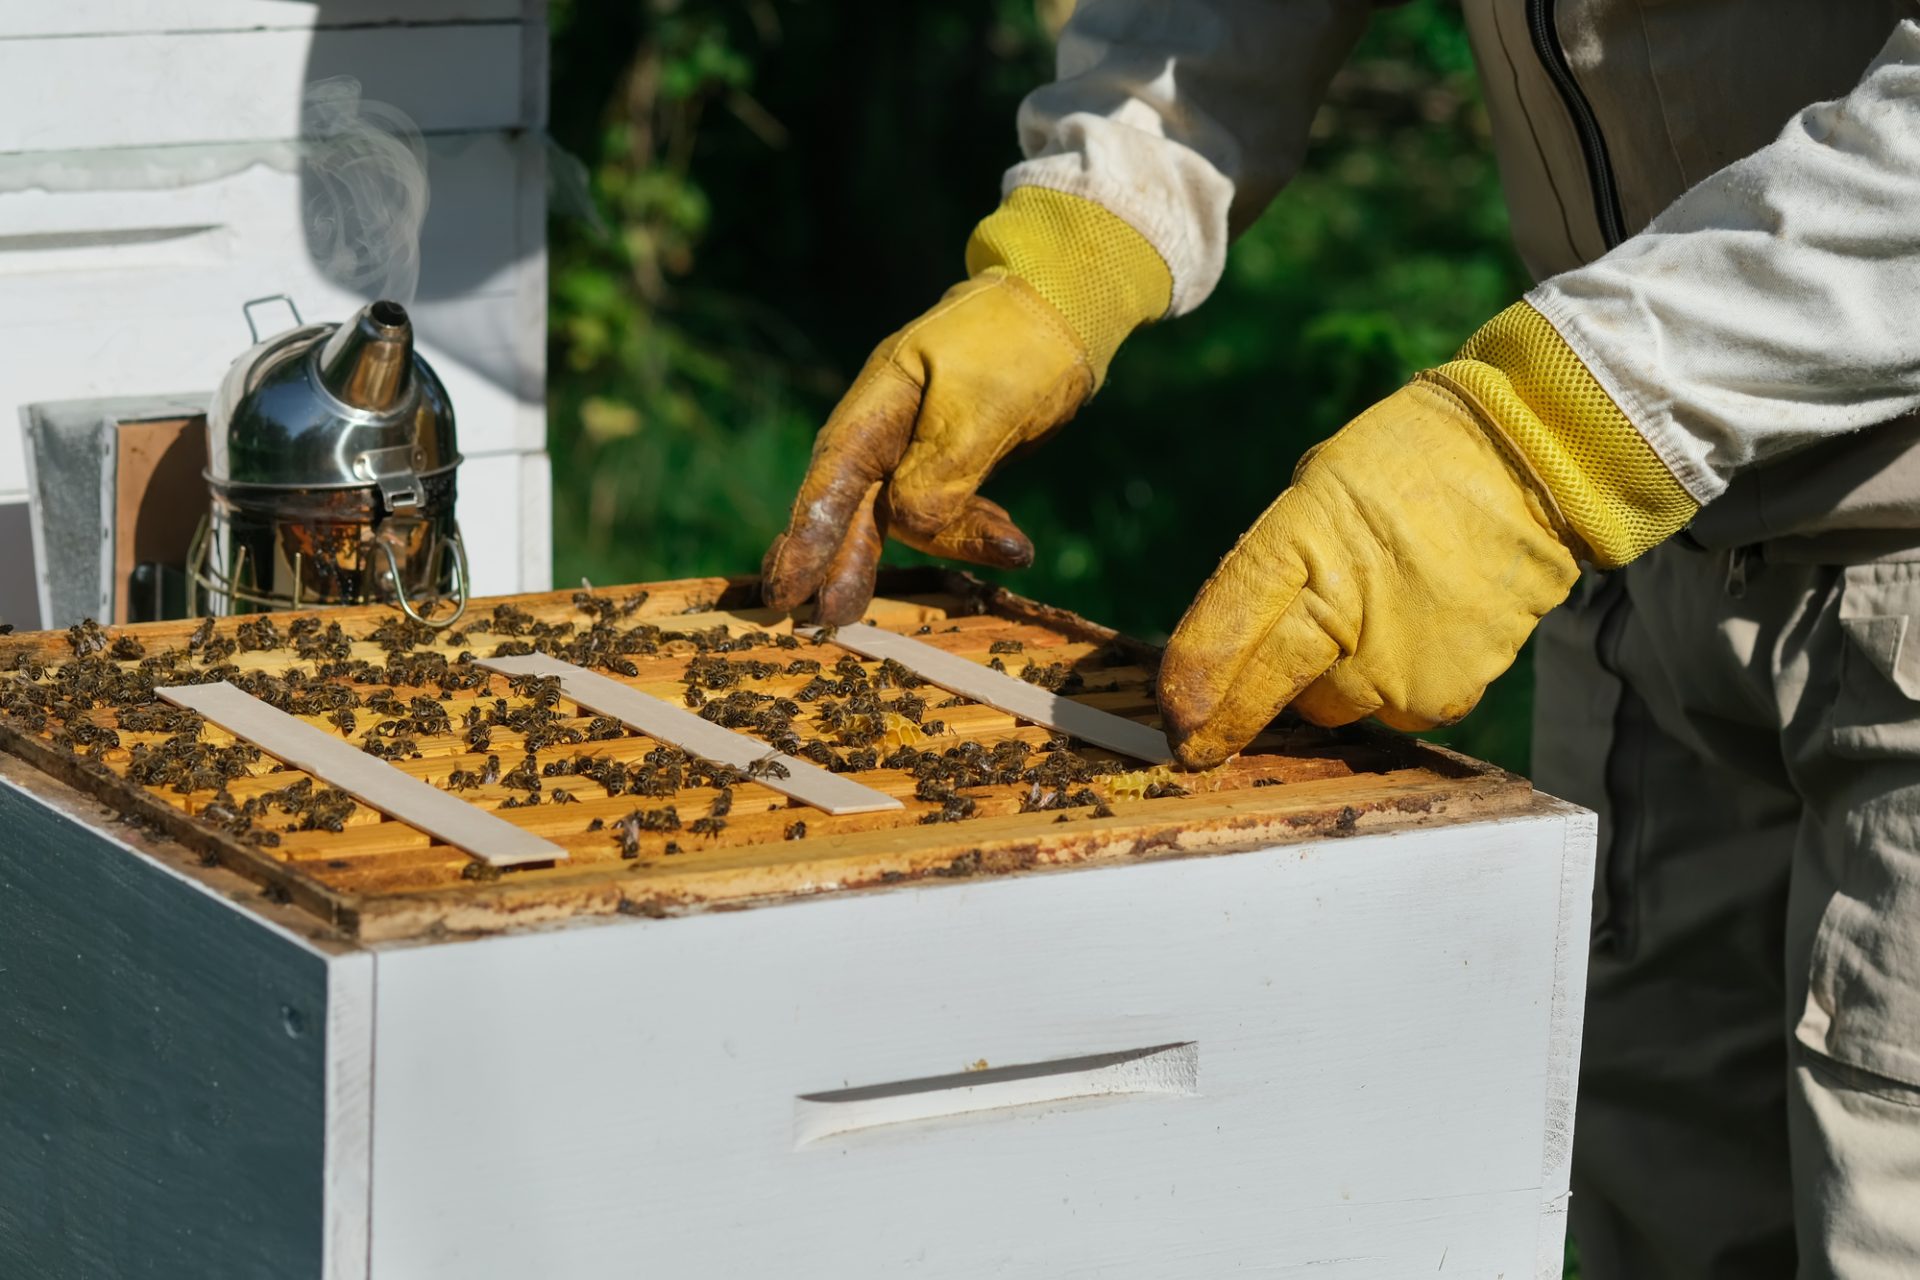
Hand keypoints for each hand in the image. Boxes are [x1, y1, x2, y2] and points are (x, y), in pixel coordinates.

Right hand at [760, 273, 1091, 622]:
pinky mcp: (954, 459)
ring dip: (955, 538)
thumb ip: (940, 470)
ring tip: (1013, 548)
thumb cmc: (1017, 344)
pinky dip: (979, 526)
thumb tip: (907, 523)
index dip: (807, 537)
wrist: (1065, 305)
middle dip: (846, 562)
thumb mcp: (980, 406)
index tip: (785, 589)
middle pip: (857, 508)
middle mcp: (888, 428)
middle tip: (831, 617)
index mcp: (878, 403)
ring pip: (910, 515)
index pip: (832, 480)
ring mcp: (920, 445)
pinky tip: (1016, 542)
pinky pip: (951, 508)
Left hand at [1158, 301, 1699, 766]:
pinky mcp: (1445, 693)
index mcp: (1303, 542)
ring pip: (1329, 707)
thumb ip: (1275, 563)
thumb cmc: (1409, 465)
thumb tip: (1239, 635)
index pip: (1224, 626)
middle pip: (1265, 690)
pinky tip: (1410, 638)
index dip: (1190, 678)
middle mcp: (1346, 611)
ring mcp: (1398, 660)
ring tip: (1361, 627)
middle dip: (1224, 722)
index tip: (1171, 712)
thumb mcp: (1317, 490)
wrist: (1530, 465)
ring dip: (1325, 684)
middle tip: (1196, 745)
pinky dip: (1388, 689)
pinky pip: (1390, 712)